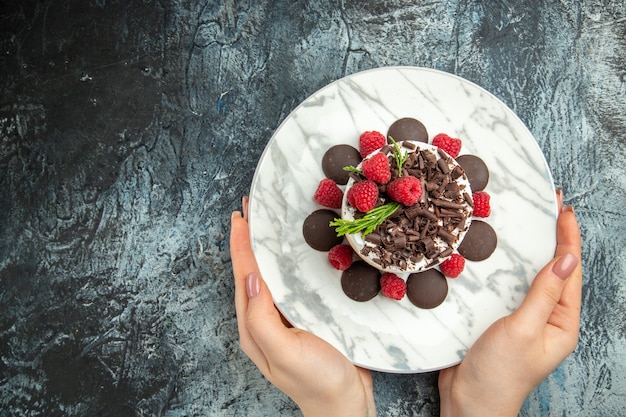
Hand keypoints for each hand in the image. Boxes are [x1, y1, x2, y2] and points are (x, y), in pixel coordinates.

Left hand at [230, 197, 375, 416]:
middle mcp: (265, 319)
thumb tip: (251, 278)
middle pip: (254, 270)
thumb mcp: (284, 353)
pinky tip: (296, 252)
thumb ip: (262, 318)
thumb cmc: (317, 381)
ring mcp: (285, 317)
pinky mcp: (306, 316)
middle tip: (251, 209)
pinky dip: (290, 262)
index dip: (241, 244)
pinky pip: (293, 283)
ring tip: (268, 223)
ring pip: (273, 274)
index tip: (240, 216)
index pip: (244, 276)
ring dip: (268, 247)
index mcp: (254, 326)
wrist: (346, 403)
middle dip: (250, 239)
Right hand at [438, 191, 581, 416]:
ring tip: (527, 222)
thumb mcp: (524, 329)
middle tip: (548, 206)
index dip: (568, 238)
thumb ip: (544, 294)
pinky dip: (506, 266)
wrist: (468, 402)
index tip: (562, 209)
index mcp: (562, 322)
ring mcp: (522, 318)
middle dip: (553, 237)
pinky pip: (507, 286)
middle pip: (553, 270)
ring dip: (529, 249)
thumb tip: (566, 260)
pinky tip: (497, 254)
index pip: (569, 271)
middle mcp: (546, 318)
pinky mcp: (499, 318)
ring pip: (529, 276)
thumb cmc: (500, 373)